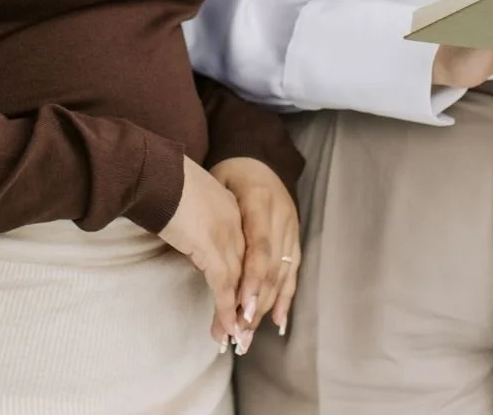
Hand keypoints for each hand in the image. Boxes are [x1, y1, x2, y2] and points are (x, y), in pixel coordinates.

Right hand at [159, 157, 244, 345]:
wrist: (156, 171)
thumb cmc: (163, 182)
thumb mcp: (190, 202)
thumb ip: (199, 222)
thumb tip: (194, 241)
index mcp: (232, 210)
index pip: (246, 253)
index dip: (246, 281)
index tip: (246, 304)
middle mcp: (235, 224)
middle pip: (248, 272)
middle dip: (248, 305)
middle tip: (245, 332)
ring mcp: (226, 236)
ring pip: (239, 284)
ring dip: (237, 316)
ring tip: (234, 340)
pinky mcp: (212, 248)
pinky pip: (224, 287)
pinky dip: (226, 311)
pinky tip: (226, 329)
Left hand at [210, 157, 299, 353]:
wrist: (259, 156)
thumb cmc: (231, 173)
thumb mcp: (216, 183)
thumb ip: (212, 218)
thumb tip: (198, 259)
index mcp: (259, 201)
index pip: (259, 247)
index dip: (252, 279)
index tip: (240, 307)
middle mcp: (281, 216)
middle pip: (271, 268)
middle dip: (255, 304)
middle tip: (238, 335)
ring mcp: (291, 228)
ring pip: (282, 274)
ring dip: (266, 308)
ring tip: (248, 336)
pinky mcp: (294, 237)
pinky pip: (293, 271)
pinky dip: (286, 297)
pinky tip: (278, 322)